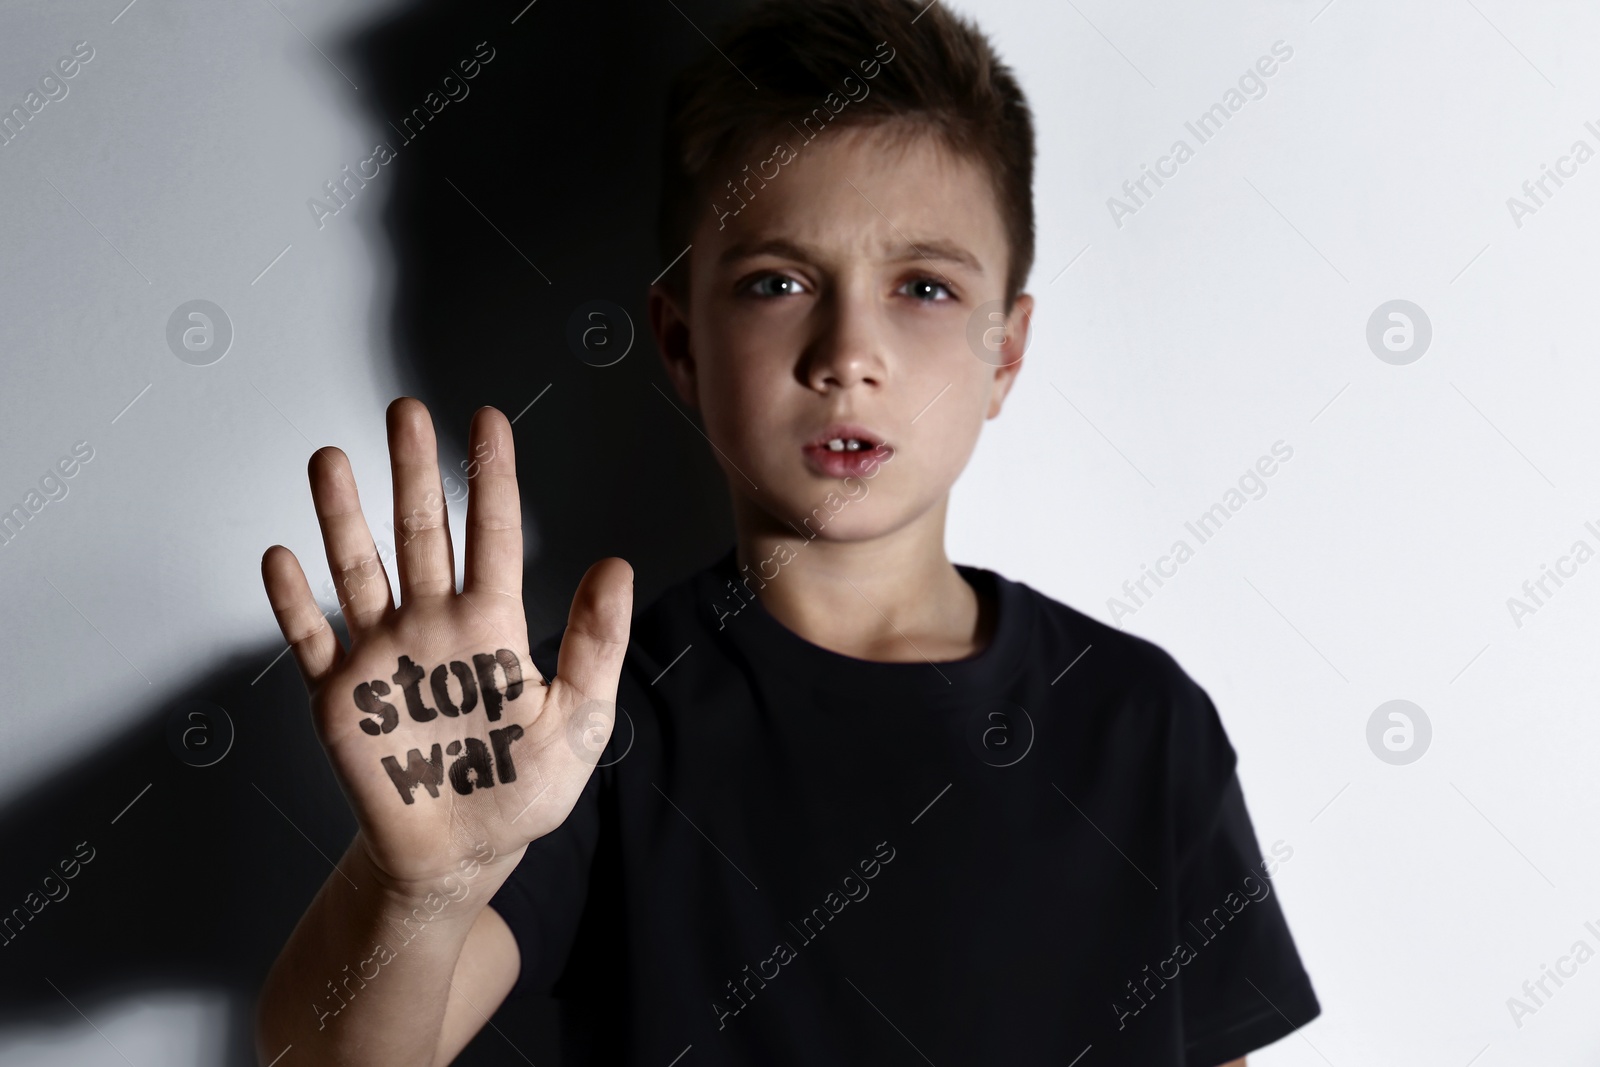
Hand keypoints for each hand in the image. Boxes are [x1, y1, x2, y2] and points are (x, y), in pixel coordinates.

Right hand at [260, 398, 632, 889]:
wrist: (460, 854)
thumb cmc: (524, 788)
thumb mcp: (578, 717)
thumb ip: (596, 643)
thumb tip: (617, 566)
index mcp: (493, 626)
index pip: (493, 535)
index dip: (490, 477)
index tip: (487, 419)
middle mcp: (433, 626)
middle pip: (420, 534)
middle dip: (412, 472)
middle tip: (404, 411)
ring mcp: (382, 657)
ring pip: (359, 571)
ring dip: (342, 517)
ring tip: (330, 457)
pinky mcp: (340, 698)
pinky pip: (311, 641)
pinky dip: (293, 603)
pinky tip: (282, 558)